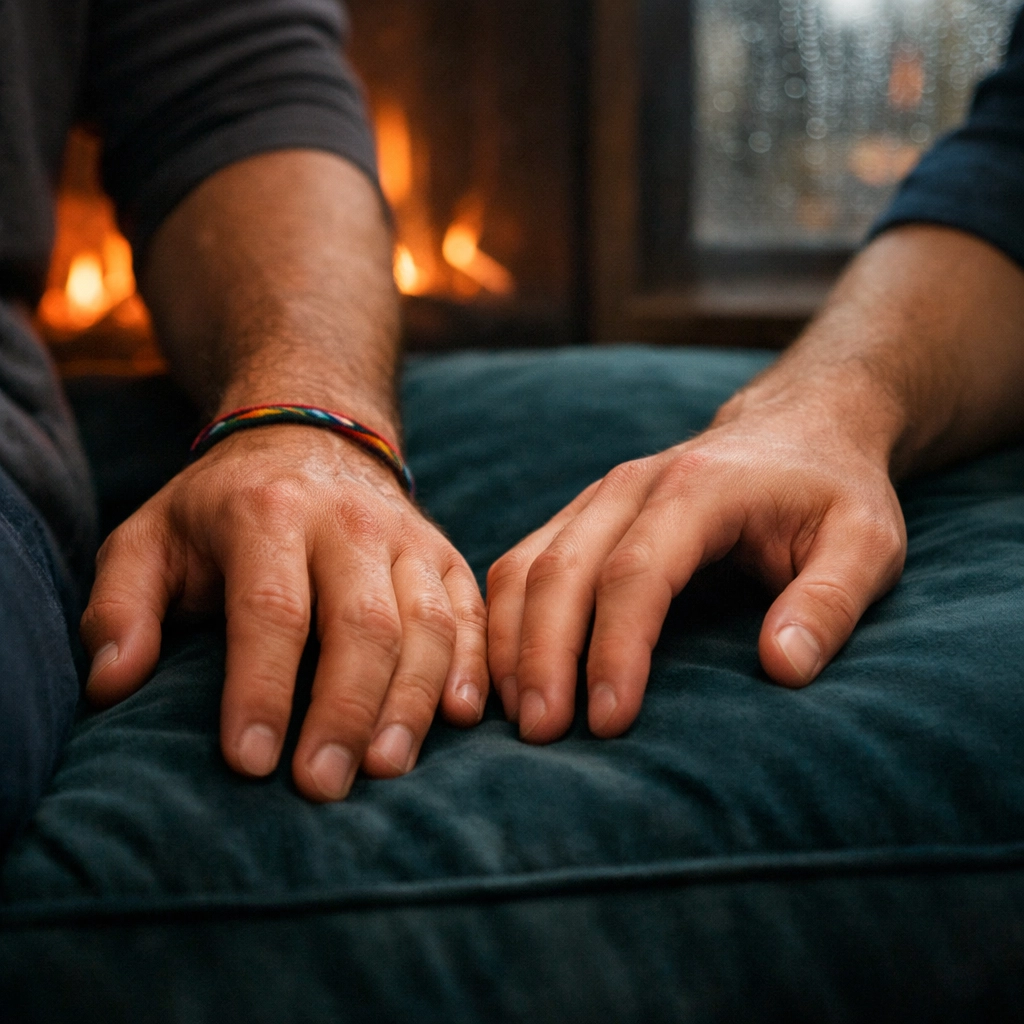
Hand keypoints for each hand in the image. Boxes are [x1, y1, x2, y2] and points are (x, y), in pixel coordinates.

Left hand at [80, 425, 488, 799]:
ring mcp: (407, 537)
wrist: (313, 438)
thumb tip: (111, 684)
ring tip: (386, 768)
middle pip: (363, 624)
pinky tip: (460, 719)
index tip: (249, 761)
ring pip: (428, 624)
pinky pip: (471, 615)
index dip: (262, 688)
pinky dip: (472, 668)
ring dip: (411, 702)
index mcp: (268, 513)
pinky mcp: (445, 555)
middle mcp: (349, 522)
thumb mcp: (150, 537)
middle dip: (344, 711)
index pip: (272, 609)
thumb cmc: (222, 508)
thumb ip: (121, 605)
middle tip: (322, 786)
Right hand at [485, 377, 906, 743]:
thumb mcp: (866, 543)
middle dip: (544, 656)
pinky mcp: (584, 515)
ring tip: (517, 717)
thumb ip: (828, 601)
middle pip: (561, 570)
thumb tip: (781, 669)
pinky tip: (511, 672)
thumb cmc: (833, 492)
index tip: (610, 722)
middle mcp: (632, 485)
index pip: (638, 573)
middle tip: (542, 735)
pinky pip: (523, 562)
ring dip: (513, 641)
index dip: (616, 649)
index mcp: (699, 488)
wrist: (799, 427)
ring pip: (526, 564)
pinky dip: (506, 619)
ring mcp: (599, 497)